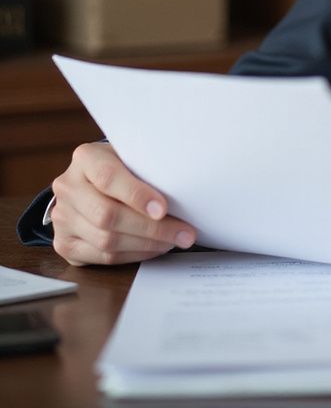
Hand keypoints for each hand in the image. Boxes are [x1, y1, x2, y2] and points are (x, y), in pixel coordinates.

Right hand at [50, 142, 195, 266]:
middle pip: (108, 215)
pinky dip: (133, 255)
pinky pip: (102, 257)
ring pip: (106, 240)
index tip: (164, 209)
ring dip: (146, 244)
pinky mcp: (64, 244)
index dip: (137, 195)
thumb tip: (187, 188)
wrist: (89, 181)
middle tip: (184, 233)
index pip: (108, 177)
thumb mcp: (132, 155)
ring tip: (174, 241)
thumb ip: (148, 167)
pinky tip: (154, 248)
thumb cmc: (123, 166)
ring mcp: (62, 218)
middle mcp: (68, 187)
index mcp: (86, 158)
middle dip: (151, 228)